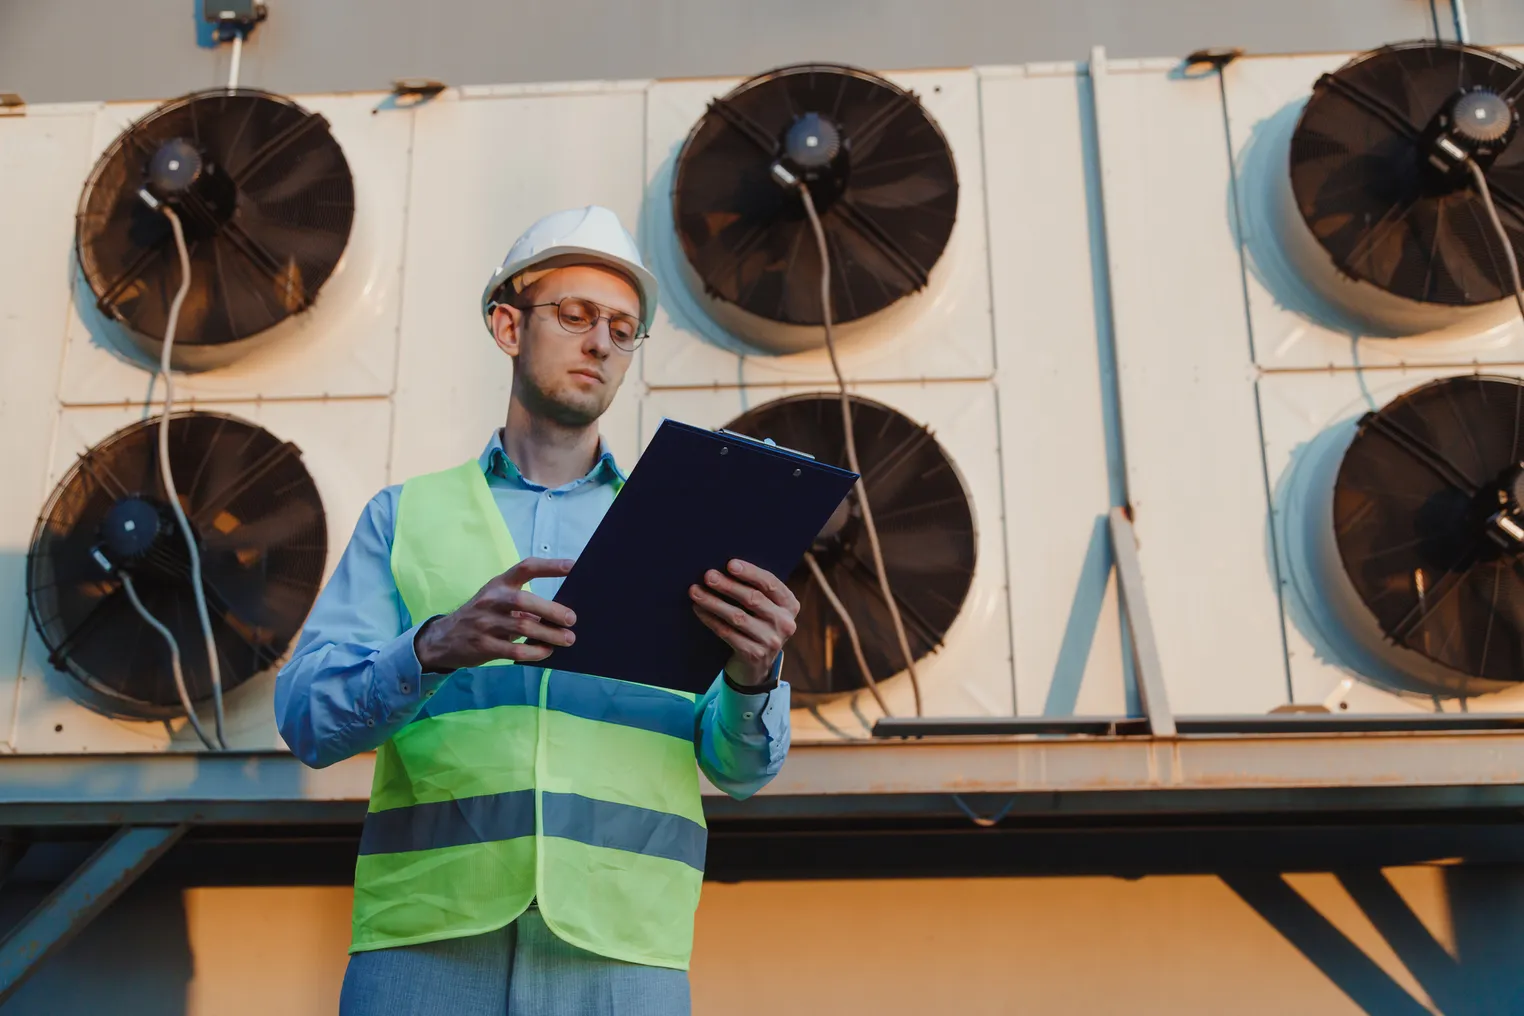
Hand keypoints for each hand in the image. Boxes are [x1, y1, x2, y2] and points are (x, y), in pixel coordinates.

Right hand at [415, 558, 576, 671]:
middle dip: (551, 610)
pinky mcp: (484, 645)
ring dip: (549, 634)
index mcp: (498, 584)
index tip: (573, 566)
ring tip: (567, 639)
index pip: (525, 568)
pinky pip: (515, 650)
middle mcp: (491, 600)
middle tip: (571, 619)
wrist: (444, 638)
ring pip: (523, 627)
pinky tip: (546, 651)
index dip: (549, 566)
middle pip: (524, 600)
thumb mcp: (497, 601)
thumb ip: (523, 604)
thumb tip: (559, 614)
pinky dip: (535, 651)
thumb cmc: (482, 616)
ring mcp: (485, 623)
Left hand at [689, 559, 799, 687]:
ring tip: (696, 591)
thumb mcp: (766, 609)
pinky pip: (728, 633)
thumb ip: (756, 590)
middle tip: (708, 575)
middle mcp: (785, 623)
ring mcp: (771, 641)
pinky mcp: (755, 655)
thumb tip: (724, 568)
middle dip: (727, 585)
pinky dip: (711, 620)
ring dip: (713, 602)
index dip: (750, 573)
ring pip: (737, 616)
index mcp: (790, 605)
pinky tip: (699, 610)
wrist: (756, 665)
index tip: (730, 564)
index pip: (771, 584)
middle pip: (753, 599)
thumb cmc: (757, 625)